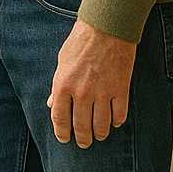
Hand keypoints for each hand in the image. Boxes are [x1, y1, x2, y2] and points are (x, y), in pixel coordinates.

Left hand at [47, 19, 136, 147]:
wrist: (106, 29)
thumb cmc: (80, 41)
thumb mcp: (61, 61)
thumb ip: (57, 85)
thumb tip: (51, 103)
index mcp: (63, 85)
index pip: (59, 117)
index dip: (62, 132)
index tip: (64, 138)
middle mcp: (82, 93)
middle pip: (81, 126)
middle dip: (82, 139)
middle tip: (84, 143)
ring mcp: (102, 93)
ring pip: (101, 125)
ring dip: (99, 134)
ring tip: (99, 136)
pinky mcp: (120, 91)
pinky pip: (119, 116)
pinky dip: (117, 122)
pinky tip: (114, 122)